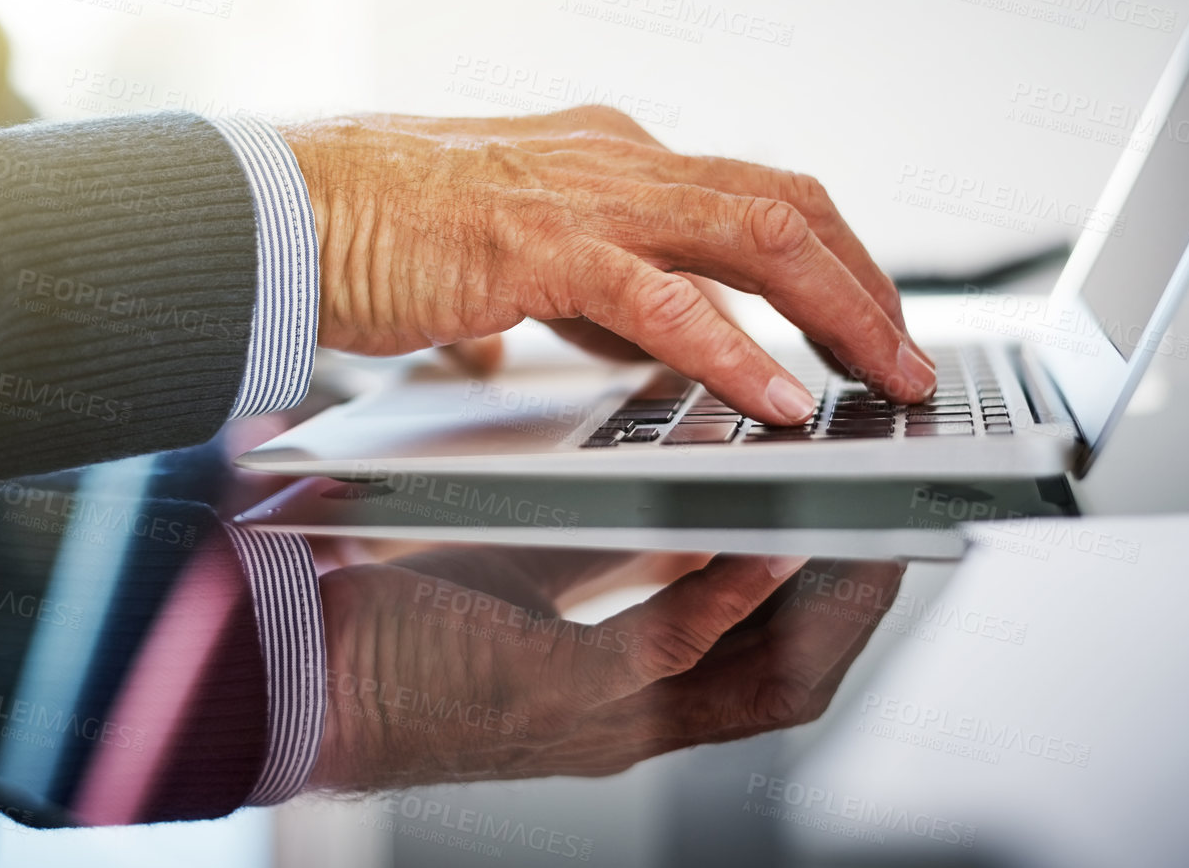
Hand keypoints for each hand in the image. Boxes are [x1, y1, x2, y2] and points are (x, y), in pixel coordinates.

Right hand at [278, 107, 935, 423]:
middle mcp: (615, 159)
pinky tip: (779, 400)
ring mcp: (582, 198)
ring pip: (753, 236)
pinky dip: (735, 353)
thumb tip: (622, 340)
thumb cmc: (380, 230)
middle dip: (864, 284)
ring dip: (838, 311)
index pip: (756, 194)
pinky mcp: (536, 249)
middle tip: (910, 357)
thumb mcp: (512, 255)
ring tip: (887, 378)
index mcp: (611, 157)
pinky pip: (662, 302)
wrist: (284, 207)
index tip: (869, 319)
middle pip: (785, 205)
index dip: (832, 257)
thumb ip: (580, 291)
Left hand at [307, 547, 902, 790]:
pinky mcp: (562, 702)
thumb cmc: (394, 616)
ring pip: (763, 680)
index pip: (765, 651)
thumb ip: (605, 544)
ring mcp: (606, 719)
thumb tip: (666, 469)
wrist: (288, 663)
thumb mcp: (527, 573)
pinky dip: (731, 598)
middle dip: (857, 601)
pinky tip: (763, 545)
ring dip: (823, 605)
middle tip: (900, 524)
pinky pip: (676, 653)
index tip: (867, 525)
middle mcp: (632, 712)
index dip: (829, 593)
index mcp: (628, 681)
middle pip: (792, 674)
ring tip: (869, 534)